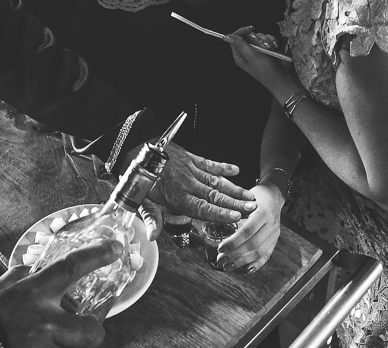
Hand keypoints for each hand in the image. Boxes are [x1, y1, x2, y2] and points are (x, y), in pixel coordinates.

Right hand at [0, 241, 119, 347]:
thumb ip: (19, 277)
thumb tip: (30, 270)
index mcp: (34, 293)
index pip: (72, 268)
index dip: (96, 256)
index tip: (115, 249)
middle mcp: (45, 321)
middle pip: (91, 330)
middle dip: (94, 332)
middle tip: (89, 328)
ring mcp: (43, 345)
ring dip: (67, 342)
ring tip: (54, 337)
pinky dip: (51, 347)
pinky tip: (37, 342)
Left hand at [143, 142, 257, 223]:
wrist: (134, 150)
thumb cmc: (139, 178)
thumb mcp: (141, 201)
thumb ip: (152, 219)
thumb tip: (152, 237)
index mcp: (177, 197)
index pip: (202, 208)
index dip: (220, 213)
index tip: (236, 216)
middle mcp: (188, 184)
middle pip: (215, 196)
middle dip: (235, 203)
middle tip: (252, 208)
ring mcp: (191, 170)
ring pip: (216, 181)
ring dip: (234, 189)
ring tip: (250, 195)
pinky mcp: (191, 158)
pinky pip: (209, 163)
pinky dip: (223, 166)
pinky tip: (236, 169)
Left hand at [216, 183, 283, 273]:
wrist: (273, 195)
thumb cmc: (253, 196)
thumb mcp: (243, 196)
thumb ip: (232, 208)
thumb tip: (212, 215)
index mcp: (262, 211)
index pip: (248, 230)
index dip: (234, 242)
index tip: (220, 248)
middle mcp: (271, 224)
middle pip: (253, 244)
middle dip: (235, 255)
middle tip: (220, 260)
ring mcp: (275, 233)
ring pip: (260, 252)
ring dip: (243, 262)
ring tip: (228, 266)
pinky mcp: (275, 240)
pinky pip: (267, 255)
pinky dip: (256, 264)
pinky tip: (245, 269)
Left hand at [225, 26, 293, 92]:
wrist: (283, 78)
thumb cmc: (266, 71)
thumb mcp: (252, 57)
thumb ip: (240, 45)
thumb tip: (226, 36)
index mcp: (240, 55)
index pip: (236, 38)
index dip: (242, 31)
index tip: (251, 29)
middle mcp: (248, 52)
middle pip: (249, 35)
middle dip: (258, 39)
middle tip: (264, 47)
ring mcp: (258, 50)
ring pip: (260, 36)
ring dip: (267, 42)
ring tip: (271, 50)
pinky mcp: (268, 48)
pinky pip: (269, 38)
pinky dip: (273, 42)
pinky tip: (276, 48)